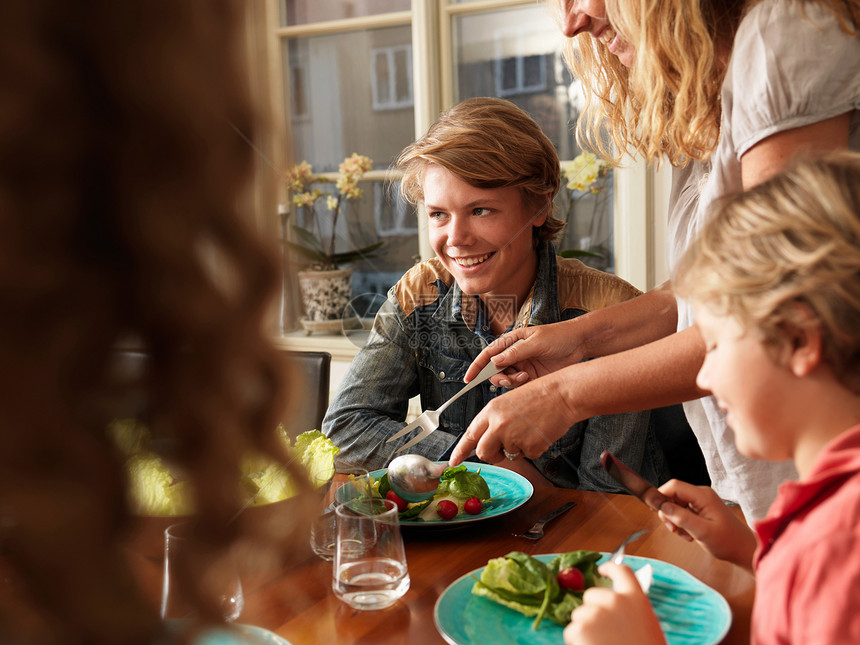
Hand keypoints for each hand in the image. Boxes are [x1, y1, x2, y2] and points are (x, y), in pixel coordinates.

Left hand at [449, 371, 574, 464]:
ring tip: (529, 429)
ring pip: (508, 455)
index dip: (459, 451)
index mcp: (491, 411)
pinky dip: (534, 448)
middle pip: (484, 452)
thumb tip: (487, 441)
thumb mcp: (508, 403)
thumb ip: (494, 421)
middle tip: (501, 450)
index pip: (470, 435)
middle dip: (491, 455)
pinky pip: (528, 456)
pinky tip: (540, 432)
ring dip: (517, 448)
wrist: (562, 394)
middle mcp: (498, 424)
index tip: (453, 462)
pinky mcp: (530, 447)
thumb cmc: (538, 396)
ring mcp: (514, 437)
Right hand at [464, 322, 587, 388]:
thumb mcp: (535, 342)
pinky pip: (519, 386)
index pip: (488, 355)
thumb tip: (495, 360)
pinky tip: (528, 379)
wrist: (579, 343)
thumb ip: (515, 353)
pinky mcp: (532, 377)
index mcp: (511, 342)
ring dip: (510, 382)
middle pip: (495, 371)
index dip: (477, 367)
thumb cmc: (558, 336)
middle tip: (507, 379)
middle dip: (497, 377)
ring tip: (523, 377)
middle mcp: (514, 355)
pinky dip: (519, 386)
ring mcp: (522, 366)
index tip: (468, 379)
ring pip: (506, 380)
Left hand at [564, 562, 664, 644]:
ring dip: (585, 628)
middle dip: (592, 610)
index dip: (610, 568)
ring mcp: (596, 613)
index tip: (602, 570)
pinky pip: (571, 630)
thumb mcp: (646, 627)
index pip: (622, 571)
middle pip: (592, 595)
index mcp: (636, 599)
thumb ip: (631, 611)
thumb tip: (615, 608)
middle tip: (603, 632)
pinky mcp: (580, 628)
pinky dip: (577, 641)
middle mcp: (615, 601)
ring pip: (579, 614)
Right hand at [657, 480, 756, 570]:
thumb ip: (682, 517)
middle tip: (675, 529)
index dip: (661, 496)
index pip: (674, 486)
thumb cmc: (728, 541)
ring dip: (675, 521)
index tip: (656, 511)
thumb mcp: (702, 531)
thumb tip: (663, 507)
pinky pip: (682, 511)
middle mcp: (701, 495)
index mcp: (703, 496)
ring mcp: (701, 501)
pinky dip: (681, 523)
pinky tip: (690, 534)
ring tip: (686, 535)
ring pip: (675, 505)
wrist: (742, 549)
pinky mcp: (700, 509)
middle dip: (669, 513)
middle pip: (672, 495)